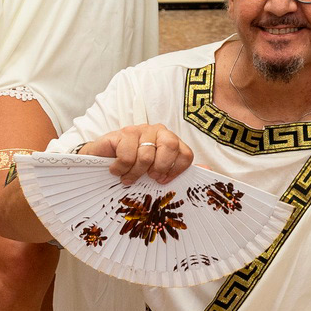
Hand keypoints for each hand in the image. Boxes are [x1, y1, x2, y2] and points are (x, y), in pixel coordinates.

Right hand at [78, 125, 193, 184]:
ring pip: (147, 155)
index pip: (186, 154)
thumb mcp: (156, 173)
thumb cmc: (132, 169)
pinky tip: (116, 170)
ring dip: (134, 173)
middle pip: (171, 147)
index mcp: (171, 141)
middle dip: (159, 168)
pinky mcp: (122, 132)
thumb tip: (208, 171)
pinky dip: (121, 168)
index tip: (162, 181)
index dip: (176, 170)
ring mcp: (140, 130)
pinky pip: (127, 154)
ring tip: (127, 177)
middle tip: (147, 177)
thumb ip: (179, 170)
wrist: (101, 161)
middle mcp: (158, 132)